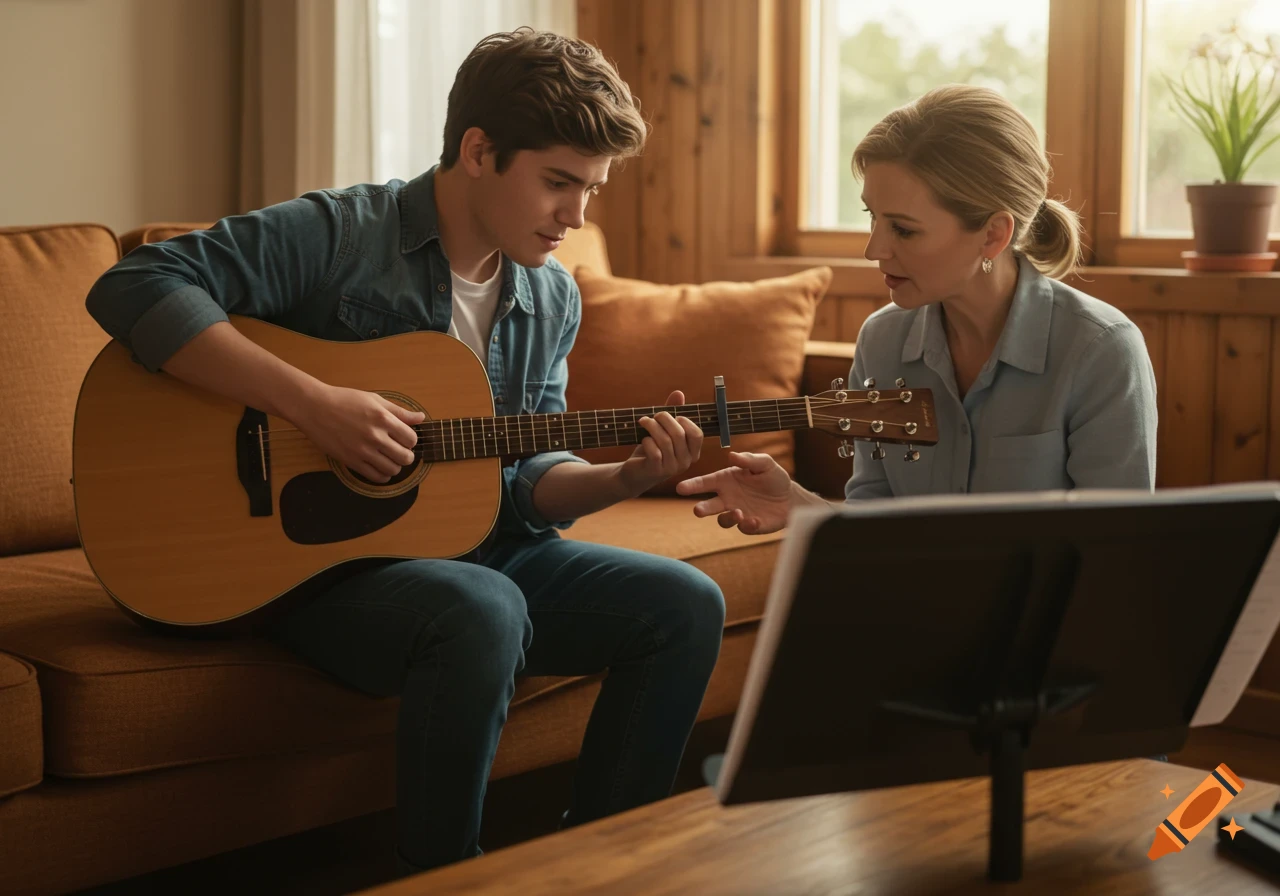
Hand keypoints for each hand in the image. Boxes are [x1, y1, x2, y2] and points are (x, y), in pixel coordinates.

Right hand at [291, 384, 424, 481]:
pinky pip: (375, 477)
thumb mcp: (374, 400)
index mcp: (383, 419)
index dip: (411, 440)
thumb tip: (420, 418)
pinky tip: (380, 467)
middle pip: (405, 457)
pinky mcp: (351, 461)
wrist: (315, 408)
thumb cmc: (345, 400)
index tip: (404, 439)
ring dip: (396, 466)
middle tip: (400, 451)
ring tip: (390, 459)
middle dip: (407, 455)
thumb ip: (399, 412)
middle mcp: (375, 436)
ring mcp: (363, 451)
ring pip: (393, 470)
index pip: (411, 439)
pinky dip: (383, 476)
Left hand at [617, 390, 703, 495]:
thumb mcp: (663, 431)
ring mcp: (671, 468)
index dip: (685, 421)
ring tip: (643, 421)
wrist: (634, 474)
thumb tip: (678, 393)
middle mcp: (685, 462)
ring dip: (652, 426)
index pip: (697, 434)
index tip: (673, 416)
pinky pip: (654, 451)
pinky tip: (644, 440)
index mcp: (692, 452)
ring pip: (665, 441)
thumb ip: (672, 414)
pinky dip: (647, 441)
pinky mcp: (656, 471)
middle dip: (664, 419)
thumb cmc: (652, 450)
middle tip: (654, 416)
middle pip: (679, 434)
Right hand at [675, 451, 792, 533]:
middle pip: (709, 506)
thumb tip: (732, 455)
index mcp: (726, 480)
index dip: (692, 485)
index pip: (705, 483)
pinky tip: (755, 519)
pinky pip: (743, 528)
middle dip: (702, 509)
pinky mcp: (749, 526)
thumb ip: (749, 459)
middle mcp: (727, 498)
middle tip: (697, 510)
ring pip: (723, 520)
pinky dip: (747, 525)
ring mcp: (737, 513)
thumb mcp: (765, 464)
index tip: (680, 488)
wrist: (790, 498)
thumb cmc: (774, 477)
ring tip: (738, 513)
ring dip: (728, 518)